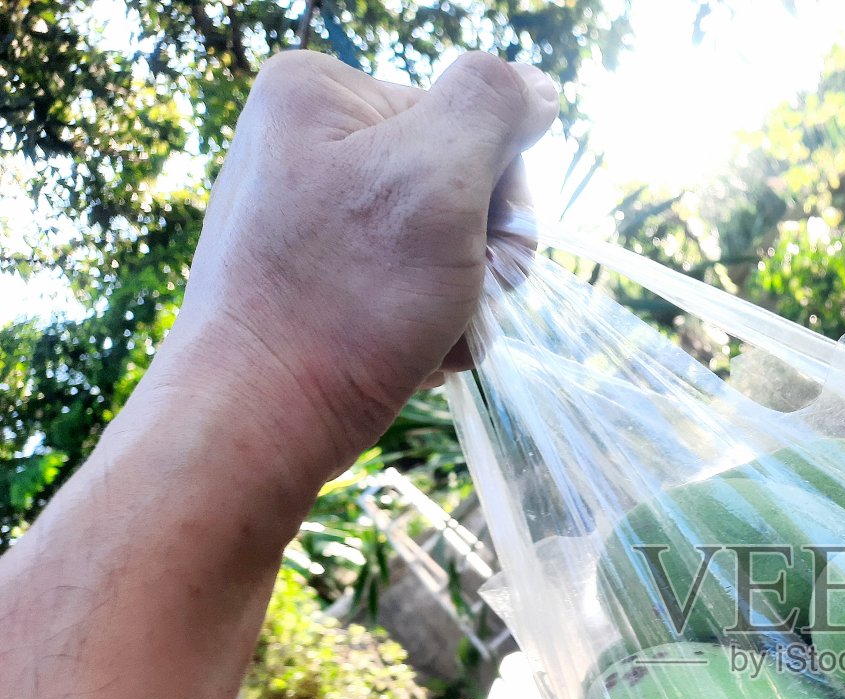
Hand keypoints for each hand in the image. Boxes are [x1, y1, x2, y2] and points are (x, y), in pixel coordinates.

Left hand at [170, 50, 557, 482]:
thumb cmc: (344, 301)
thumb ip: (493, 107)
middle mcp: (306, 139)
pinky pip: (408, 284)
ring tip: (432, 337)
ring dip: (462, 300)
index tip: (485, 250)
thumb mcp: (437, 177)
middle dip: (480, 253)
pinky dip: (428, 323)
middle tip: (461, 302)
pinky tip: (409, 353)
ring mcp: (310, 211)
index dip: (500, 193)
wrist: (259, 418)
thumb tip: (537, 87)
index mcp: (321, 91)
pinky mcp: (317, 274)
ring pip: (442, 243)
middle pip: (458, 181)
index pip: (471, 118)